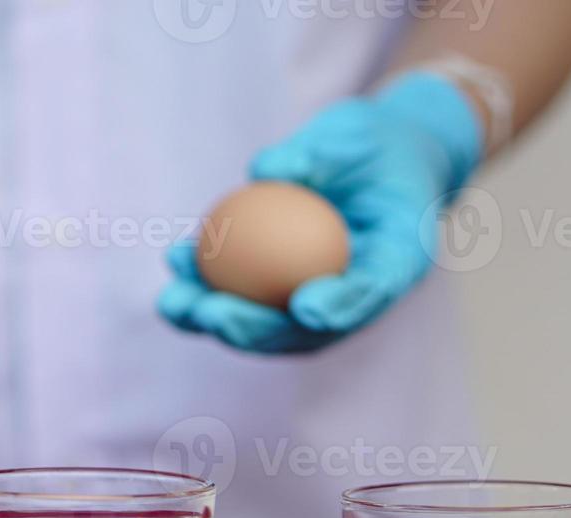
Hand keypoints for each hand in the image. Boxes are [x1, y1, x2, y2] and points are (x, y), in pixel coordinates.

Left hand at [160, 71, 483, 352]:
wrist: (378, 159)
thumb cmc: (372, 142)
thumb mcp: (355, 134)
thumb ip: (315, 154)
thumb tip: (263, 171)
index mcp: (397, 261)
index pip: (371, 293)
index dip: (339, 306)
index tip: (305, 306)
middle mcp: (356, 293)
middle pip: (305, 331)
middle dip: (254, 330)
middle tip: (214, 315)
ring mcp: (317, 297)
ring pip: (266, 325)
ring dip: (214, 319)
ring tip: (173, 302)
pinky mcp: (283, 289)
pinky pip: (245, 296)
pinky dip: (207, 286)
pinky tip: (175, 262)